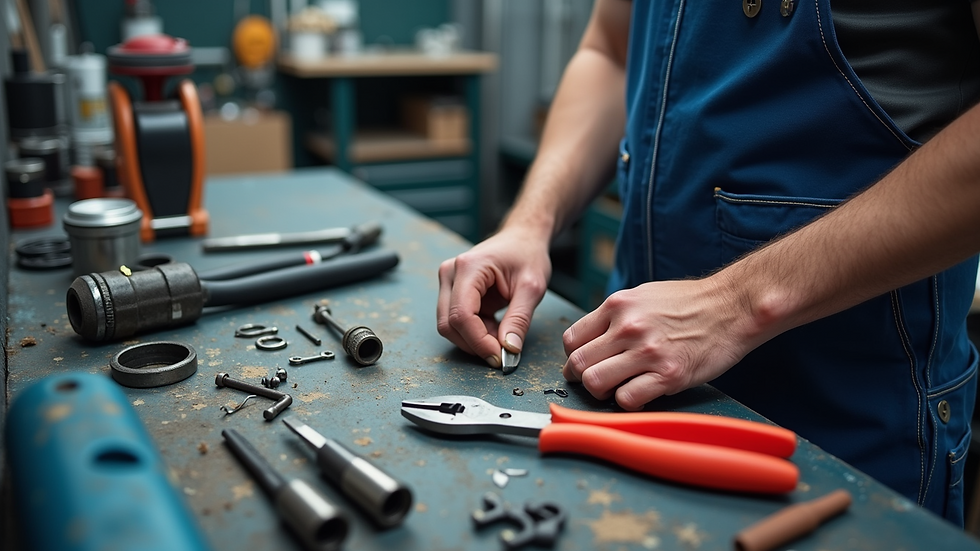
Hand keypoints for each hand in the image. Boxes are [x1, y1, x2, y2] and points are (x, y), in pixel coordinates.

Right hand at [437, 228, 551, 366]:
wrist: (522, 238)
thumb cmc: (527, 255)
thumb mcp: (532, 287)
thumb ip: (519, 320)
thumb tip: (509, 350)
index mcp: (468, 267)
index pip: (461, 315)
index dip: (478, 341)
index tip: (499, 357)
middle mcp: (450, 273)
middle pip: (449, 324)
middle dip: (475, 344)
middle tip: (502, 353)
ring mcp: (448, 282)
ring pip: (449, 326)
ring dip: (474, 340)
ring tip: (502, 335)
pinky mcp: (452, 292)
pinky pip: (457, 322)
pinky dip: (476, 333)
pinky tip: (496, 328)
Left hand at [562, 277, 756, 409]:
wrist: (733, 306)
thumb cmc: (689, 303)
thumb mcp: (643, 296)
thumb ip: (615, 316)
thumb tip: (591, 341)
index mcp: (617, 305)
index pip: (572, 340)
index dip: (574, 357)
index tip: (585, 364)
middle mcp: (627, 327)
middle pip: (578, 364)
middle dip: (582, 379)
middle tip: (598, 382)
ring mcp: (647, 351)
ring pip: (595, 383)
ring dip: (602, 393)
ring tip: (618, 388)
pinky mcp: (668, 374)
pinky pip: (627, 399)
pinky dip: (629, 402)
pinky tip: (642, 394)